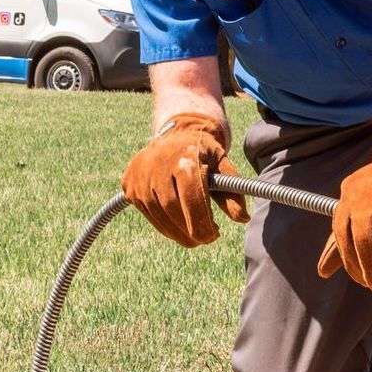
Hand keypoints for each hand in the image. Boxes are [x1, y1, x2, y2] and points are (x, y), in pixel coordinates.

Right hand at [121, 113, 250, 246]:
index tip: (214, 235)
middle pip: (173, 209)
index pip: (191, 198)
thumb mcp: (223, 164)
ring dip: (177, 232)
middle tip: (206, 238)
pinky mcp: (129, 184)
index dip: (202, 222)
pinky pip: (147, 213)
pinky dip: (164, 225)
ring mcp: (140, 175)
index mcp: (185, 159)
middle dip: (191, 231)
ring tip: (193, 236)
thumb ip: (232, 190)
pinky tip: (177, 226)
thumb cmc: (204, 152)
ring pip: (158, 215)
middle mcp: (158, 165)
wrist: (177, 133)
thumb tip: (241, 218)